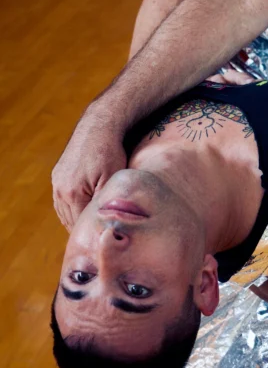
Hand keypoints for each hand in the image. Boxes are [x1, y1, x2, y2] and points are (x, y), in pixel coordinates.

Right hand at [52, 109, 126, 231]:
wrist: (98, 126)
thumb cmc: (110, 152)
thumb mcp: (112, 180)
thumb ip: (105, 204)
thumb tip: (105, 225)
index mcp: (72, 194)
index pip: (80, 226)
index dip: (92, 234)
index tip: (103, 241)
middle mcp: (60, 190)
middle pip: (70, 221)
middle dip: (84, 230)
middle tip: (99, 239)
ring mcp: (57, 182)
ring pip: (64, 212)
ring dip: (76, 220)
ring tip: (93, 228)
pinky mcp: (57, 176)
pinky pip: (62, 201)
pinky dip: (72, 208)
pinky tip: (83, 212)